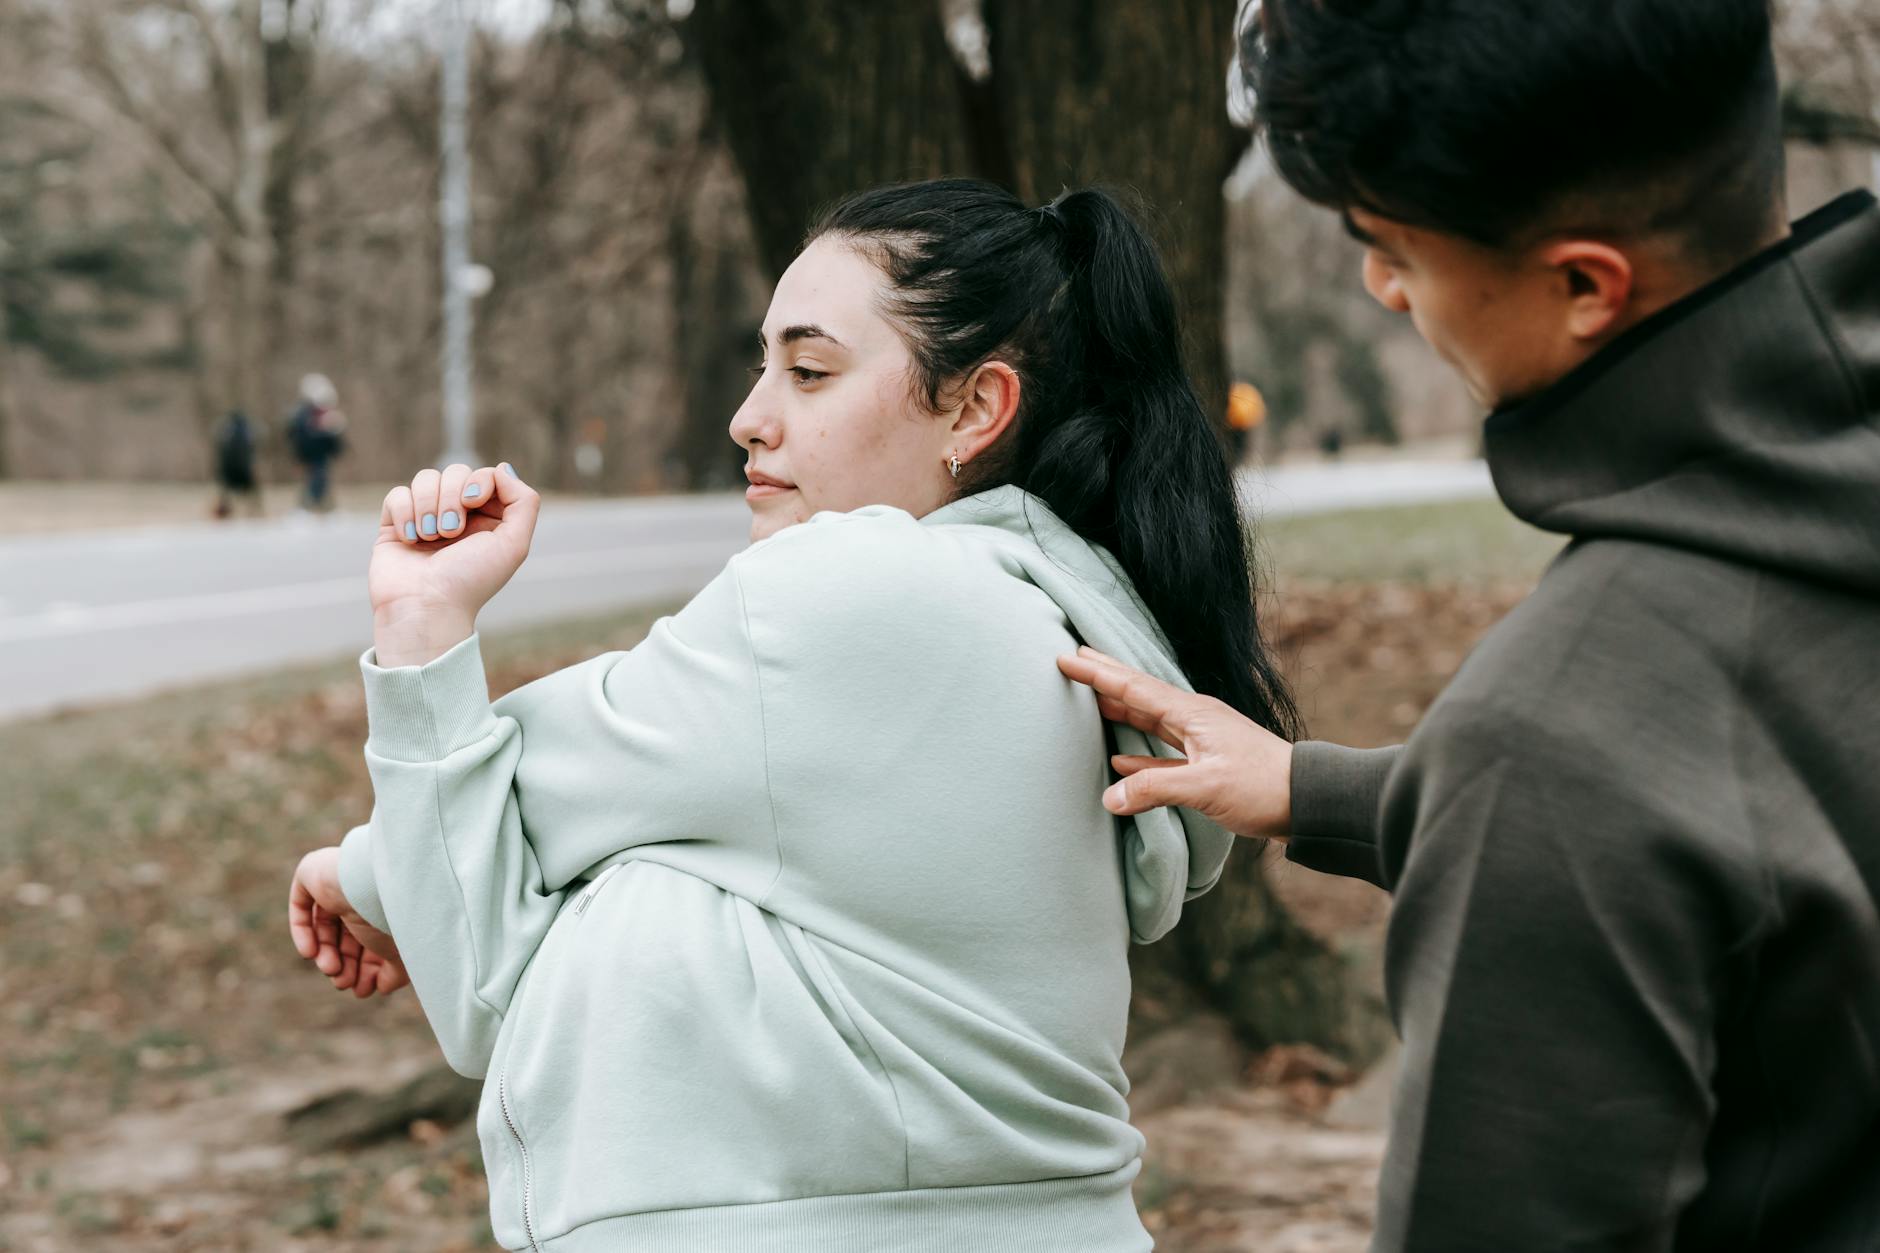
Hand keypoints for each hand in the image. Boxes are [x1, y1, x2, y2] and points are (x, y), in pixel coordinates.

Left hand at [288, 846, 409, 997]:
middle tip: (343, 984)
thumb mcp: (400, 954)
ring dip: (325, 953)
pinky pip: (302, 903)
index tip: (365, 990)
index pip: (373, 939)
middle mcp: (363, 892)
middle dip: (346, 964)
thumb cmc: (393, 917)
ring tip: (331, 969)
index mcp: (387, 907)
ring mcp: (338, 881)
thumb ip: (394, 974)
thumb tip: (381, 987)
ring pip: (324, 924)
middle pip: (348, 935)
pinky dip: (303, 931)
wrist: (378, 885)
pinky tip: (310, 953)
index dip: (368, 967)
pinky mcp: (314, 871)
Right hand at [368, 463, 539, 665]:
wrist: (424, 607)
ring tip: (430, 538)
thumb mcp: (514, 545)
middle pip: (456, 471)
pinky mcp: (395, 524)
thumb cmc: (470, 580)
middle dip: (452, 497)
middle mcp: (459, 516)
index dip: (479, 481)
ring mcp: (426, 518)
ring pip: (426, 479)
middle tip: (451, 532)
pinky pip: (398, 494)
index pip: (486, 475)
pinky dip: (404, 514)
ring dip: (428, 506)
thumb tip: (501, 468)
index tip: (474, 502)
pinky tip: (410, 540)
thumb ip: (523, 502)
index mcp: (489, 519)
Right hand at [1056, 646, 1294, 839]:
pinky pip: (1161, 753)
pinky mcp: (1206, 765)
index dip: (1098, 674)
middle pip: (1139, 695)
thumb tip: (1110, 796)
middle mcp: (1194, 720)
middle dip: (1106, 678)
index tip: (1066, 657)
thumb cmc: (1262, 786)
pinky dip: (1137, 754)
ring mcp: (1201, 741)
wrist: (1308, 800)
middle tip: (1073, 659)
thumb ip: (1155, 788)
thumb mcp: (1206, 786)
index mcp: (1192, 714)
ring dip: (1119, 711)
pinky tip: (1119, 760)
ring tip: (1089, 702)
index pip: (1134, 687)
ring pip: (1149, 721)